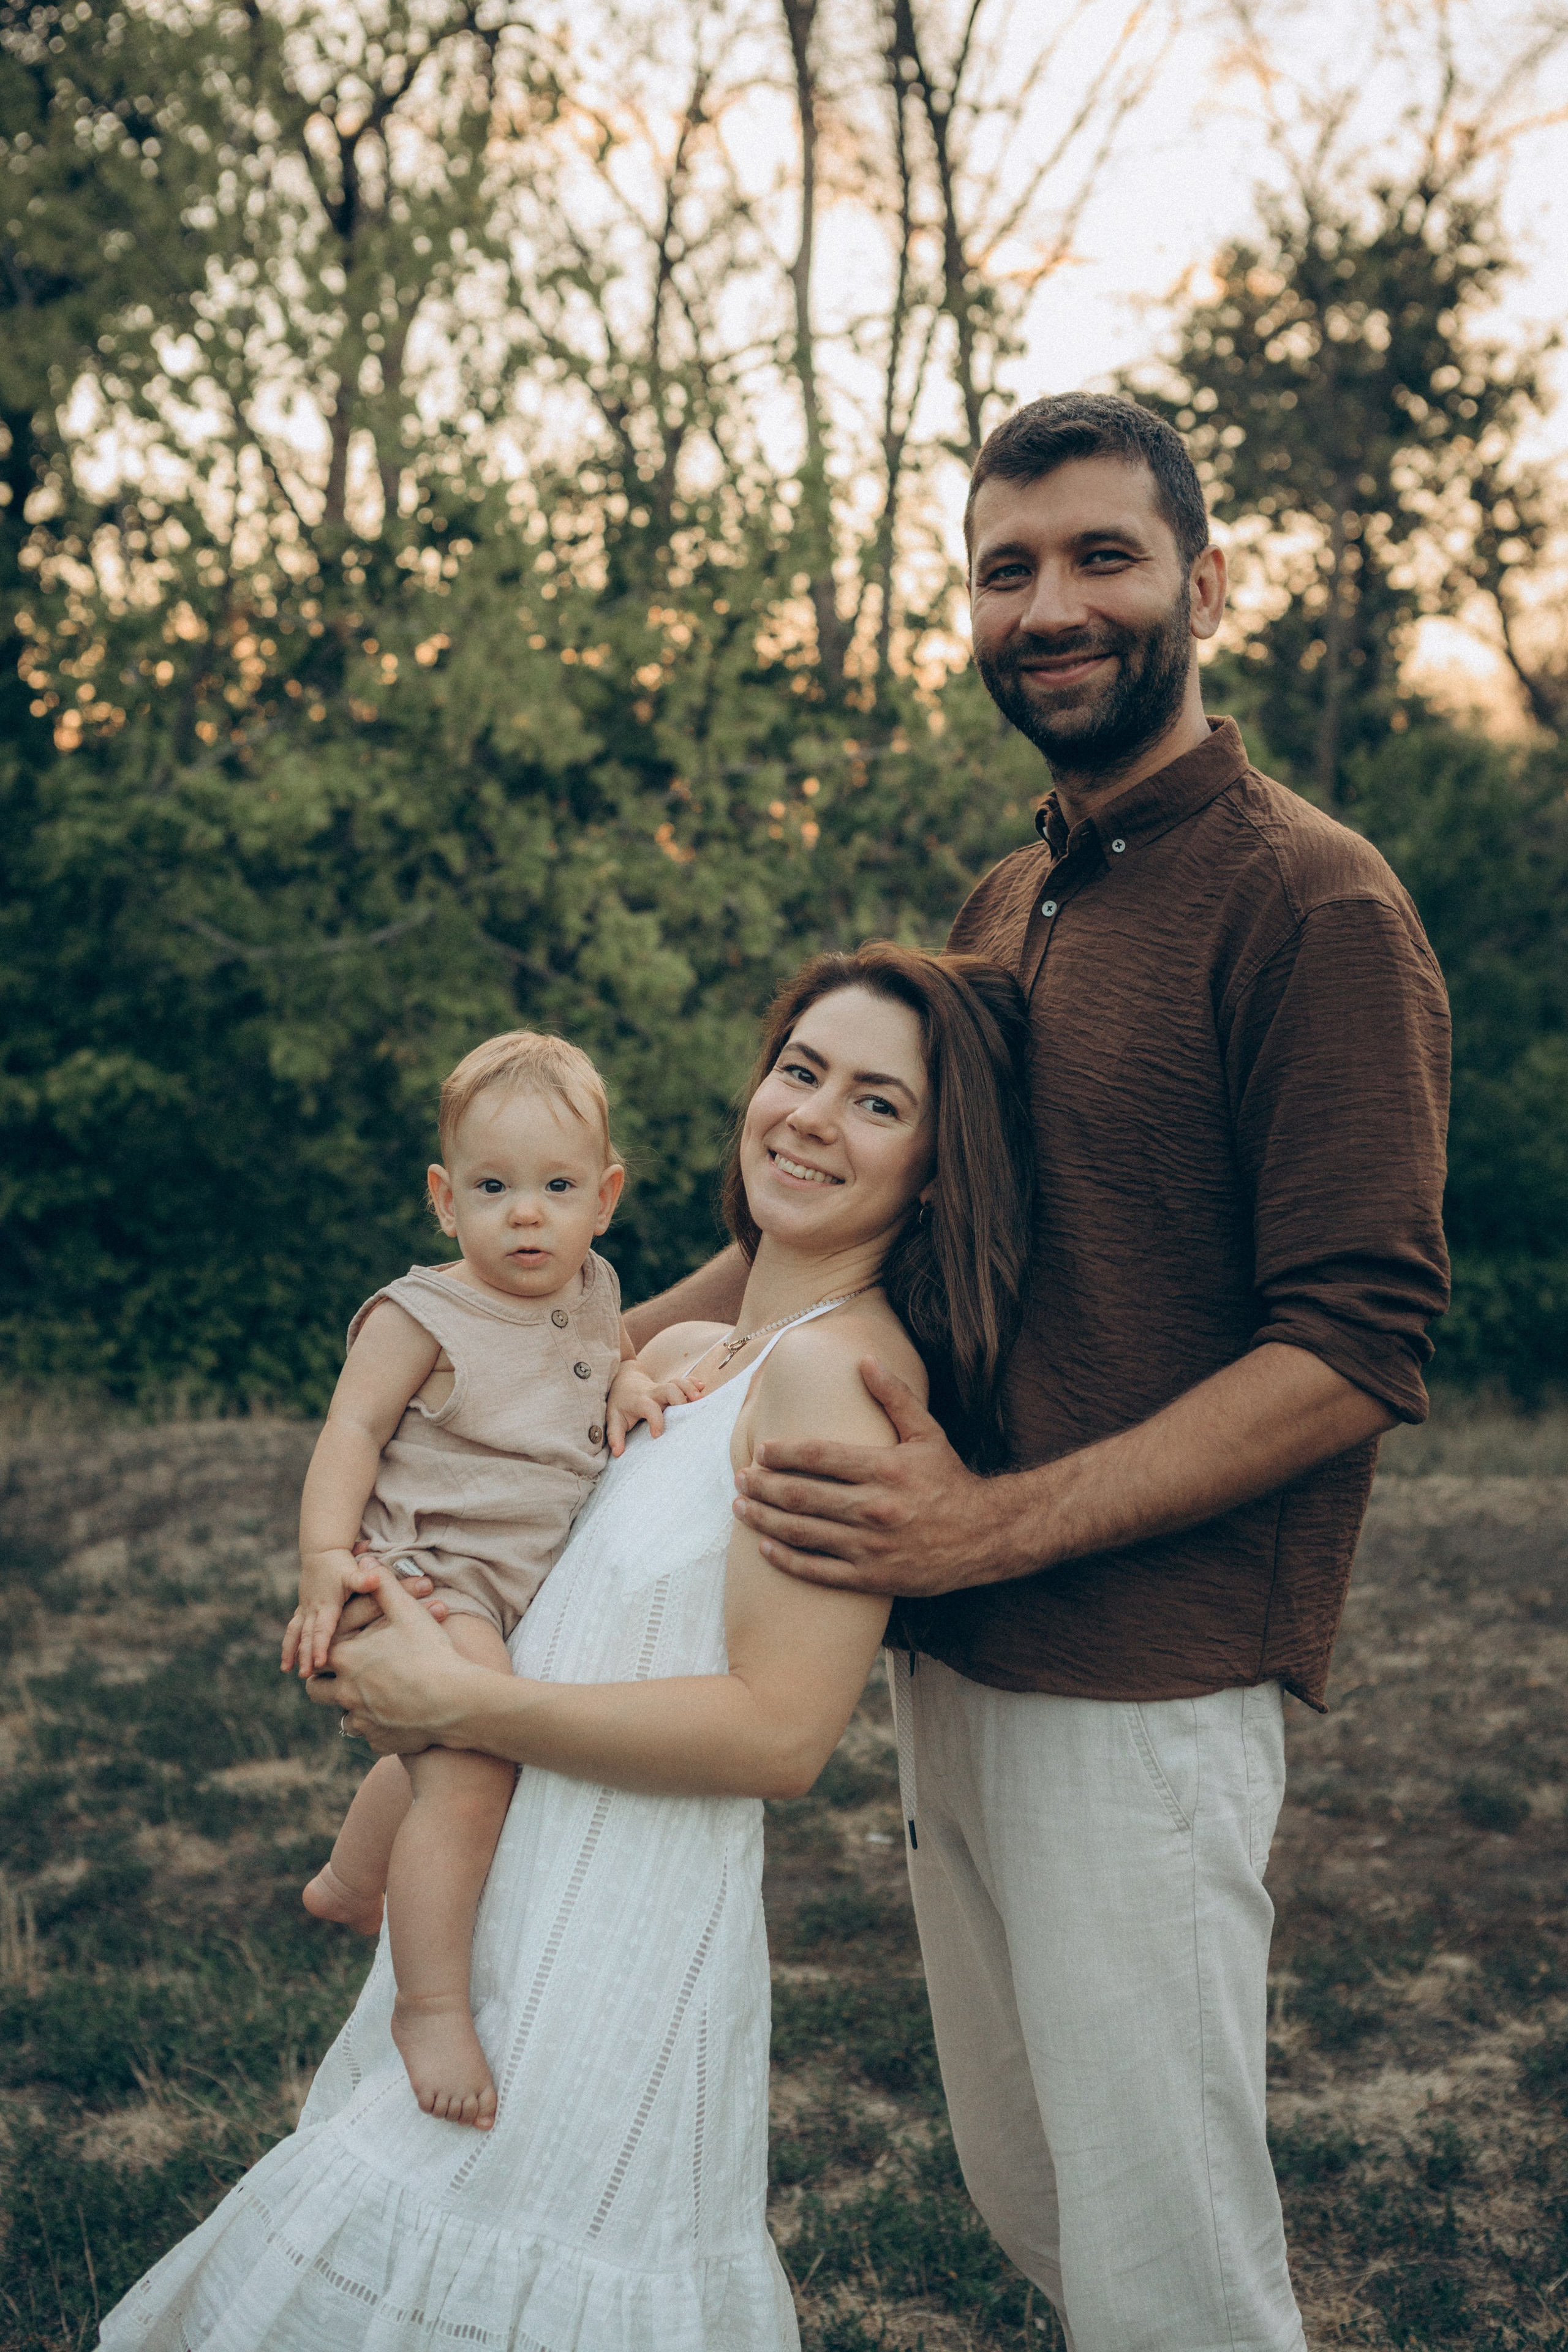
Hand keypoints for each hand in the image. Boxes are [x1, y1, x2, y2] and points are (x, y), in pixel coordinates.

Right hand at [283, 1549, 382, 1677]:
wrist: (322, 1550)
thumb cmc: (341, 1563)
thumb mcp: (353, 1570)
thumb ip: (364, 1578)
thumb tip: (376, 1579)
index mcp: (327, 1604)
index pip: (322, 1629)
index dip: (320, 1645)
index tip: (320, 1662)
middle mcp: (313, 1608)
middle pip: (306, 1635)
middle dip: (304, 1655)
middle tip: (305, 1675)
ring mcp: (305, 1608)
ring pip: (295, 1632)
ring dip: (290, 1650)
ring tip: (286, 1669)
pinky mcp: (302, 1608)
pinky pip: (293, 1628)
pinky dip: (288, 1643)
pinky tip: (287, 1659)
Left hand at [306, 1569, 482, 1755]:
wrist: (457, 1702)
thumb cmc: (432, 1653)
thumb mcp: (408, 1613)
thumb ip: (384, 1586)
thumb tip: (366, 1561)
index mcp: (346, 1661)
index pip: (316, 1656)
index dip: (322, 1651)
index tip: (332, 1649)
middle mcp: (345, 1694)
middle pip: (316, 1691)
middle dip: (324, 1683)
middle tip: (340, 1676)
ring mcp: (361, 1721)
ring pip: (341, 1716)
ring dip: (350, 1706)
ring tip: (368, 1697)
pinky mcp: (378, 1742)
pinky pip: (369, 1735)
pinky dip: (376, 1727)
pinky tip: (394, 1717)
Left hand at [606, 1363, 704, 1454]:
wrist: (624, 1381)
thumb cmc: (621, 1404)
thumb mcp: (614, 1418)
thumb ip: (615, 1436)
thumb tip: (618, 1453)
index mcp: (639, 1401)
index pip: (649, 1407)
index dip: (655, 1420)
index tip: (658, 1435)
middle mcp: (653, 1392)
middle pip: (668, 1389)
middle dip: (679, 1398)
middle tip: (688, 1411)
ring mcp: (663, 1388)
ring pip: (678, 1383)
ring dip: (689, 1389)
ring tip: (699, 1399)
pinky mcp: (671, 1386)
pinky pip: (684, 1381)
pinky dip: (693, 1383)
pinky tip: (702, 1387)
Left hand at [731, 1358, 1022, 1596]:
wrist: (985, 1536)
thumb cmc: (949, 1480)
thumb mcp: (927, 1433)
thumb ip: (894, 1396)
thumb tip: (864, 1360)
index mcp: (885, 1469)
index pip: (819, 1457)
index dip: (783, 1453)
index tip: (760, 1450)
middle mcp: (874, 1508)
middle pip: (802, 1496)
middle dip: (763, 1486)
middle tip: (740, 1478)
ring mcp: (871, 1547)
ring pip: (804, 1533)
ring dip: (764, 1520)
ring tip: (741, 1507)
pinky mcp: (872, 1578)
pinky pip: (819, 1571)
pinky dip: (787, 1560)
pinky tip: (765, 1548)